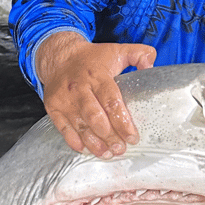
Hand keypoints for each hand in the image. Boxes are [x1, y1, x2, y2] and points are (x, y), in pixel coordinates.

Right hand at [37, 32, 156, 157]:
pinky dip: (75, 141)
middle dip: (109, 136)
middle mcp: (79, 88)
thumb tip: (151, 66)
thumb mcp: (117, 50)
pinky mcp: (53, 107)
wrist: (58, 57)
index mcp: (97, 75)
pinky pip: (63, 129)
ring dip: (94, 143)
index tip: (132, 137)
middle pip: (95, 117)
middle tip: (121, 149)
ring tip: (108, 154)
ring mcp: (64, 99)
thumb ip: (139, 54)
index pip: (111, 102)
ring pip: (80, 126)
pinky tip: (87, 149)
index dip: (122, 122)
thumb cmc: (91, 58)